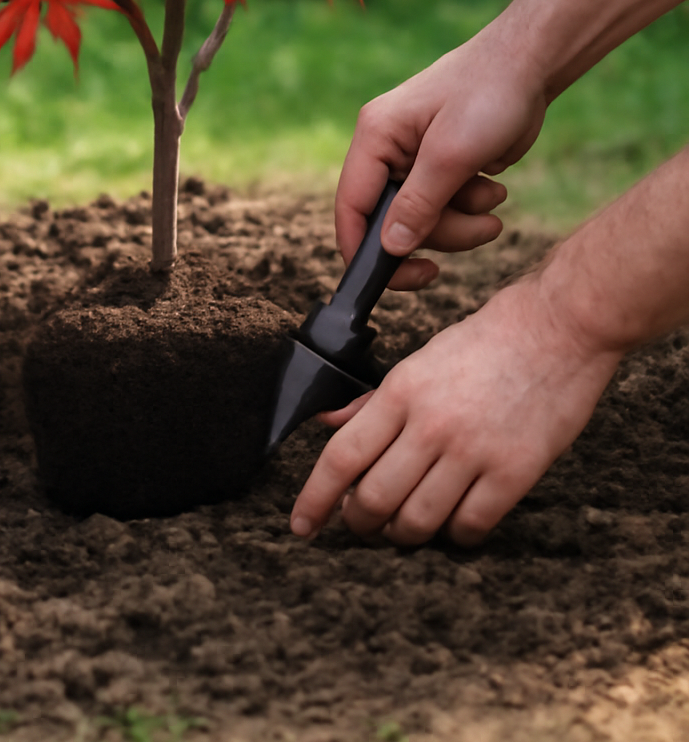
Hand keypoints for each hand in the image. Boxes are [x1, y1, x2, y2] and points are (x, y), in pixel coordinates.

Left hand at [289, 272, 620, 546]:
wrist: (560, 327)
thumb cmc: (489, 340)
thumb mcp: (421, 359)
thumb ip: (375, 399)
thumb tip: (329, 423)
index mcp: (402, 390)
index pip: (342, 457)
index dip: (315, 499)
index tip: (302, 525)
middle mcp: (431, 424)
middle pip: (373, 499)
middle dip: (359, 522)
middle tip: (362, 523)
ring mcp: (473, 451)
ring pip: (417, 521)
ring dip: (403, 535)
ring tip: (404, 527)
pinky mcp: (515, 472)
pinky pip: (470, 527)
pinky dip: (455, 535)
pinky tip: (454, 522)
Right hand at [337, 24, 549, 289]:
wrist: (531, 66)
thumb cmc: (488, 94)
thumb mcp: (452, 155)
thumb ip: (418, 204)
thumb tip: (390, 249)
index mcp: (374, 137)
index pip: (351, 206)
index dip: (365, 250)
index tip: (396, 280)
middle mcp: (387, 150)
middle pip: (393, 222)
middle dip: (438, 232)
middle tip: (481, 230)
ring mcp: (415, 159)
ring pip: (424, 221)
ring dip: (463, 222)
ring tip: (495, 199)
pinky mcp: (442, 166)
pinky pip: (447, 209)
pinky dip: (472, 207)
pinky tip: (494, 185)